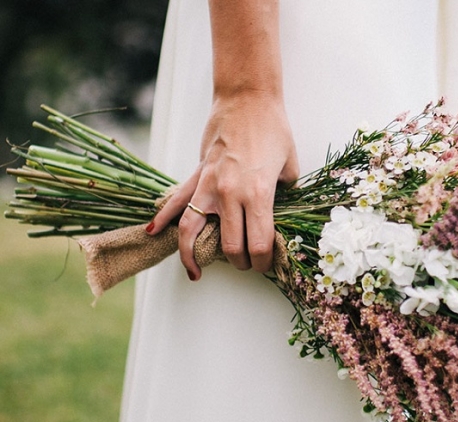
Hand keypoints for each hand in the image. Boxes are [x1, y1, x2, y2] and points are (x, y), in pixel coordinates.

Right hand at [147, 92, 299, 278]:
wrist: (248, 98)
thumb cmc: (274, 129)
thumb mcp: (290, 167)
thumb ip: (284, 195)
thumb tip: (279, 214)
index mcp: (259, 195)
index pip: (259, 244)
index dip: (264, 262)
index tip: (267, 264)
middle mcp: (230, 195)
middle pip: (231, 247)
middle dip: (242, 263)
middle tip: (248, 265)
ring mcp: (209, 185)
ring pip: (193, 231)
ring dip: (194, 256)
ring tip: (195, 272)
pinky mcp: (197, 174)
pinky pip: (176, 200)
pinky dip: (163, 218)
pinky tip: (153, 232)